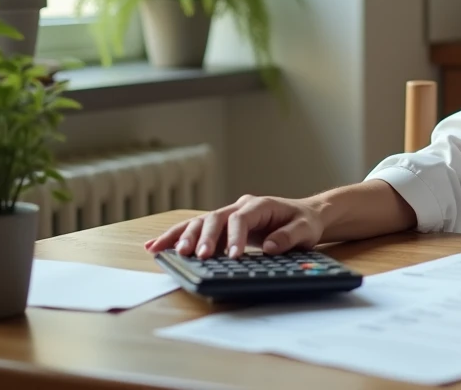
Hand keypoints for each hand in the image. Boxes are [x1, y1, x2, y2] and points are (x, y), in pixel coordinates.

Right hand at [144, 195, 322, 258]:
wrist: (305, 216)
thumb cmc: (304, 223)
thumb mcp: (305, 230)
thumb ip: (289, 236)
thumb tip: (270, 246)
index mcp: (260, 205)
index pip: (241, 218)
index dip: (234, 236)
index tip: (232, 256)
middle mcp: (240, 206)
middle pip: (215, 218)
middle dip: (203, 237)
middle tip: (196, 255)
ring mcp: (228, 214)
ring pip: (199, 222)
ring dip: (182, 237)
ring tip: (166, 251)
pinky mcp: (221, 226)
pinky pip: (195, 229)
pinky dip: (175, 237)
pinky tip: (155, 247)